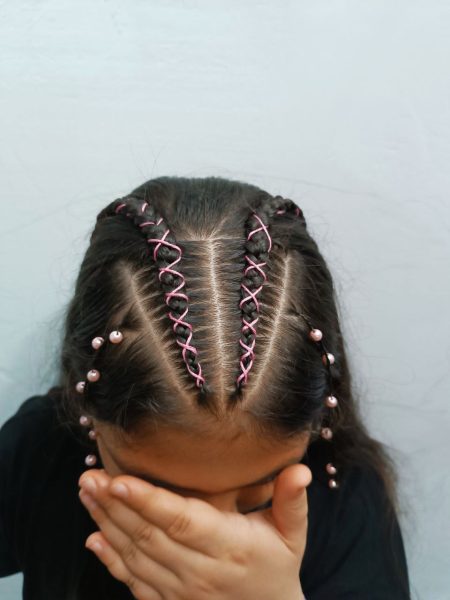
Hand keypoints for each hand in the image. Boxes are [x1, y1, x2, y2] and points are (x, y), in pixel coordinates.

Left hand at [78, 463, 310, 599]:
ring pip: (135, 557)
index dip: (149, 502)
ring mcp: (180, 591)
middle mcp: (199, 571)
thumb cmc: (278, 565)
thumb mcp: (293, 533)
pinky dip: (110, 561)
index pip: (181, 522)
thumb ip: (292, 500)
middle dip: (115, 506)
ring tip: (85, 493)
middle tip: (88, 477)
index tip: (119, 481)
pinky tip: (93, 538)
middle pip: (149, 536)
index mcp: (229, 546)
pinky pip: (134, 583)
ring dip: (106, 525)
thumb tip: (300, 469)